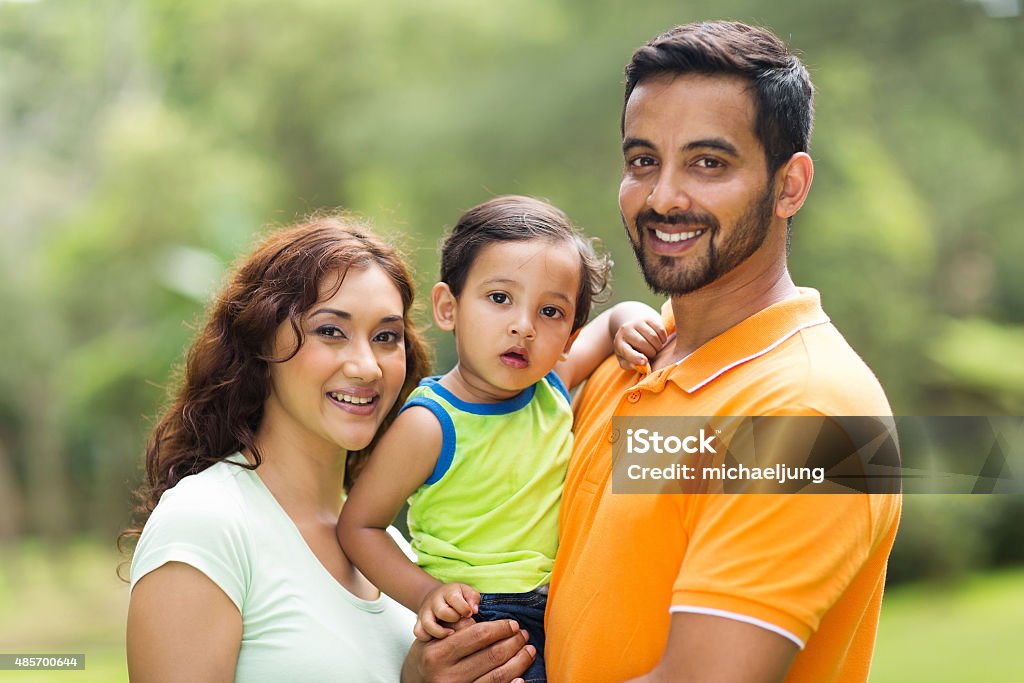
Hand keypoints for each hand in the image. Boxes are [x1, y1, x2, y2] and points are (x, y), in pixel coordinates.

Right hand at [401, 618, 534, 682]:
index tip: (512, 624)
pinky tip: (521, 676)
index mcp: (438, 654)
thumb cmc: (427, 657)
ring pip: (497, 676)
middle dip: (513, 643)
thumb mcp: (432, 638)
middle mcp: (448, 676)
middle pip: (491, 656)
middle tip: (523, 635)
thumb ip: (456, 627)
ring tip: (528, 650)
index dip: (500, 628)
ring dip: (518, 662)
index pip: (478, 636)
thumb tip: (489, 622)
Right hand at [415, 582, 480, 640]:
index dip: (464, 609)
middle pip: (441, 612)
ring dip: (440, 632)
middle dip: (453, 618)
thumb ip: (473, 598)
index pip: (454, 599)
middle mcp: (434, 601)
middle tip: (459, 621)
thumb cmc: (457, 596)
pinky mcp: (419, 621)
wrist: (437, 595)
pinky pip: (418, 632)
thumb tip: (474, 610)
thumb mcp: (467, 592)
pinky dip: (426, 637)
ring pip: (427, 624)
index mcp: (448, 592)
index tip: (470, 614)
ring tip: (451, 633)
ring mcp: (425, 612)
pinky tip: (437, 639)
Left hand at [614, 317, 667, 370]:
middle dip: (651, 353)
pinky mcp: (647, 319)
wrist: (630, 329)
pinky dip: (663, 338)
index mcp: (619, 343)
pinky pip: (660, 329)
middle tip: (652, 356)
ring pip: (653, 336)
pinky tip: (660, 341)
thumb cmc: (629, 349)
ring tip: (656, 349)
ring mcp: (636, 322)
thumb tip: (642, 365)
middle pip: (643, 343)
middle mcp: (625, 330)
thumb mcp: (625, 359)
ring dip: (658, 347)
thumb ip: (630, 365)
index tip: (645, 362)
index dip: (636, 357)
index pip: (627, 351)